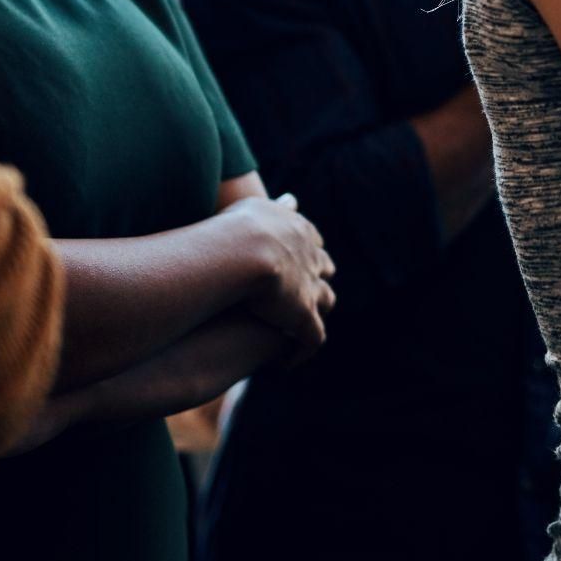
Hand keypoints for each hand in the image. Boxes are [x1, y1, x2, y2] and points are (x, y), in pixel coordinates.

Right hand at [222, 193, 335, 359]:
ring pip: (324, 302)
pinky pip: (311, 340)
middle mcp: (312, 259)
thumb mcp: (259, 208)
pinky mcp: (303, 318)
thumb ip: (275, 206)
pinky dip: (302, 351)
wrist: (243, 252)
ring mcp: (311, 289)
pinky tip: (285, 362)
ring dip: (314, 311)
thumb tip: (292, 198)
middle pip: (323, 269)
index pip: (312, 242)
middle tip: (302, 291)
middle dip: (316, 278)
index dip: (305, 252)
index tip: (295, 262)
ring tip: (298, 325)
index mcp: (301, 232)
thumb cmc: (236, 229)